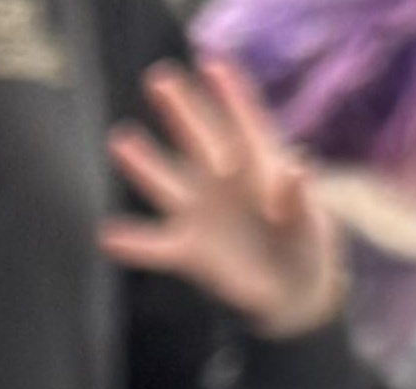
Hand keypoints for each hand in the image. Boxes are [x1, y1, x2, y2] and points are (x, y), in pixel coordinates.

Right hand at [104, 57, 345, 340]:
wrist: (289, 293)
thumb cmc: (305, 247)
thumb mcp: (309, 224)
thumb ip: (298, 198)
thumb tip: (295, 167)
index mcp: (259, 164)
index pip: (244, 121)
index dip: (230, 93)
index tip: (212, 66)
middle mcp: (222, 182)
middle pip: (198, 139)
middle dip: (180, 110)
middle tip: (158, 79)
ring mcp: (200, 215)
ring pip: (166, 184)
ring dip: (143, 165)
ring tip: (120, 140)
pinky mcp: (186, 252)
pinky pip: (153, 246)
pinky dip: (131, 244)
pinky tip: (106, 236)